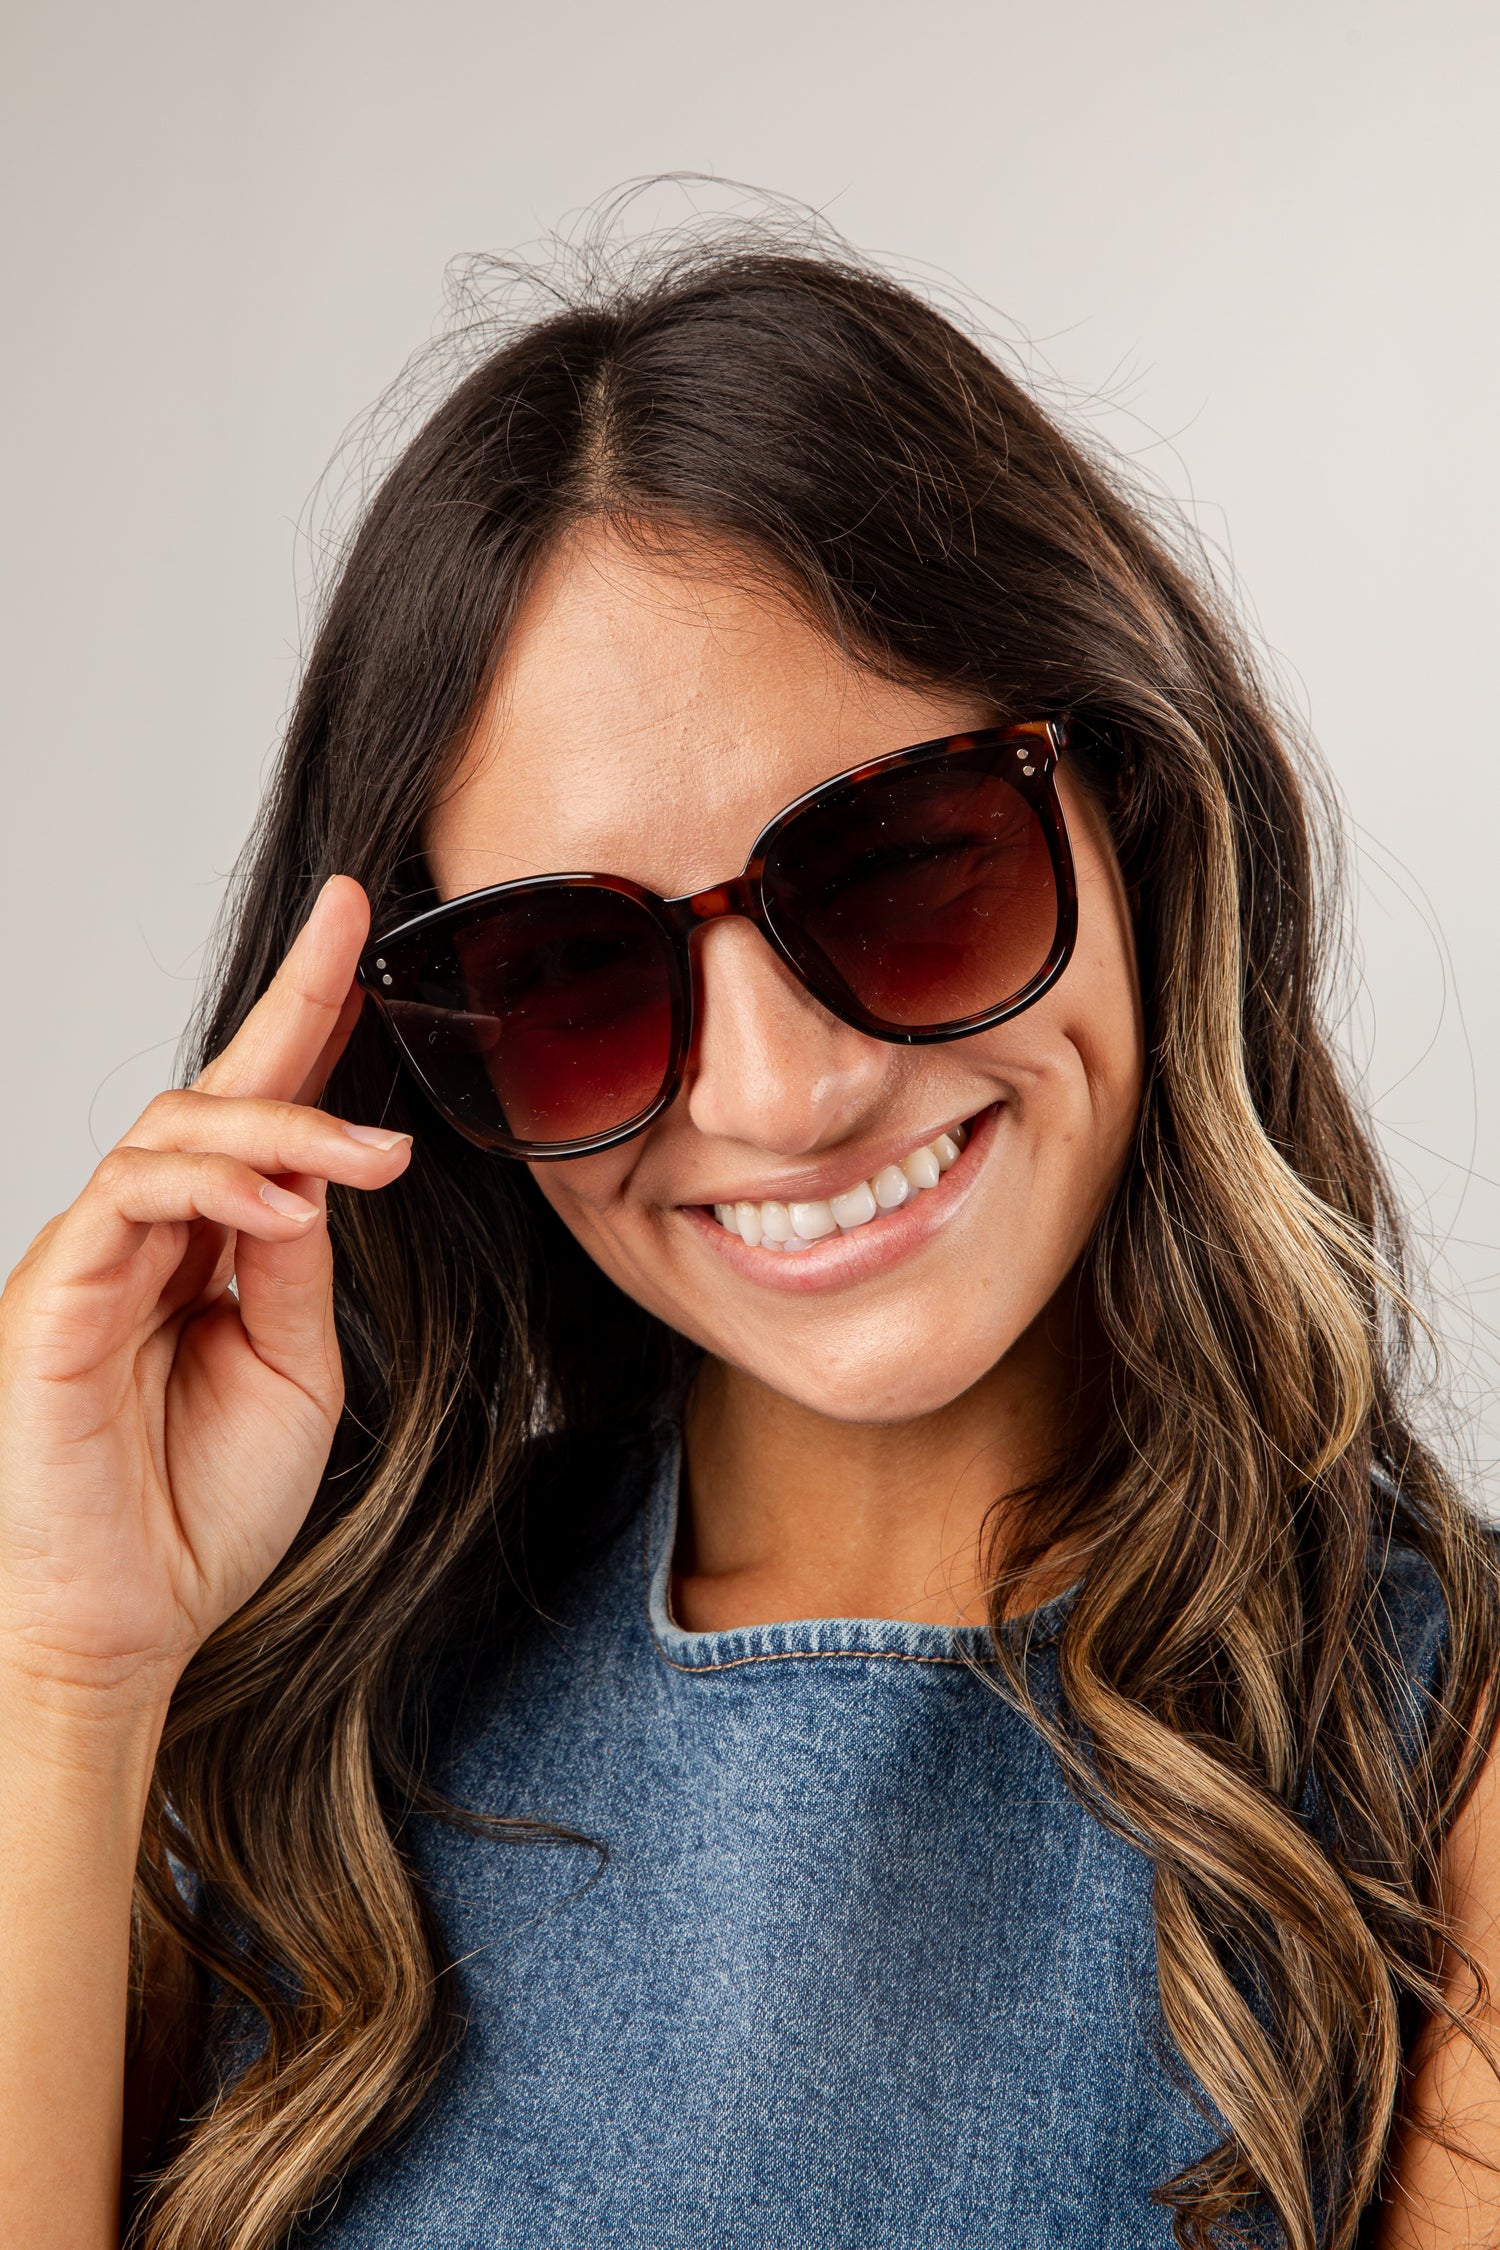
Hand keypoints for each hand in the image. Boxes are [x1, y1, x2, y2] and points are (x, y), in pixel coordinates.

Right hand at [0, 876, 409, 1715]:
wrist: (127, 1622)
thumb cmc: (201, 1507)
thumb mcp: (294, 1369)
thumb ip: (300, 1265)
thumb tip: (320, 1173)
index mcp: (209, 1248)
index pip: (262, 1110)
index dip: (307, 1016)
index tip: (358, 929)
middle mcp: (146, 1235)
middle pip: (218, 1088)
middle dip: (289, 1000)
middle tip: (353, 934)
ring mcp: (93, 1257)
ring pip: (176, 1130)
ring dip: (281, 1125)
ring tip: (363, 1157)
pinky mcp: (53, 1295)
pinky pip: (128, 1200)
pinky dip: (212, 1188)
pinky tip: (282, 1205)